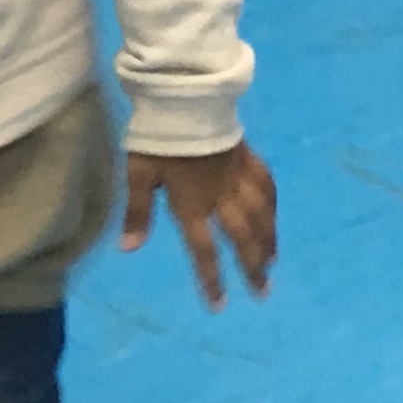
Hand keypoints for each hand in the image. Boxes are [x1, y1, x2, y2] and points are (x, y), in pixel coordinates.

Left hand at [120, 141, 276, 310]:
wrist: (186, 98)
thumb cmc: (157, 138)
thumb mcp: (138, 174)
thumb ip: (135, 211)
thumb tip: (128, 249)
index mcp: (193, 204)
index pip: (204, 249)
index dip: (211, 278)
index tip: (220, 304)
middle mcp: (222, 196)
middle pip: (242, 238)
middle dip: (252, 267)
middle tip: (262, 292)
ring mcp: (239, 178)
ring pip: (262, 216)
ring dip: (268, 242)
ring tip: (273, 263)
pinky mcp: (249, 158)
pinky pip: (267, 187)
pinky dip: (273, 206)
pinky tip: (274, 216)